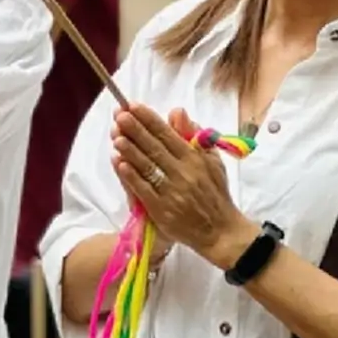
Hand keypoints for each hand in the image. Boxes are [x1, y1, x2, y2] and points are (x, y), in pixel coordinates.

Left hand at [112, 103, 253, 265]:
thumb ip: (194, 136)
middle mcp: (182, 173)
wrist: (220, 231)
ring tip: (116, 135)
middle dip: (136, 129)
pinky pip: (143, 190)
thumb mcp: (212, 161)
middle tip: (119, 114)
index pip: (167, 134)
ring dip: (130, 150)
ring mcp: (171, 192)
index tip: (133, 105)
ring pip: (147, 167)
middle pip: (154, 148)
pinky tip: (119, 163)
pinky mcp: (162, 210)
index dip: (149, 119)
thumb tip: (177, 112)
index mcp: (194, 159)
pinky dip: (131, 176)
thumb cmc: (215, 193)